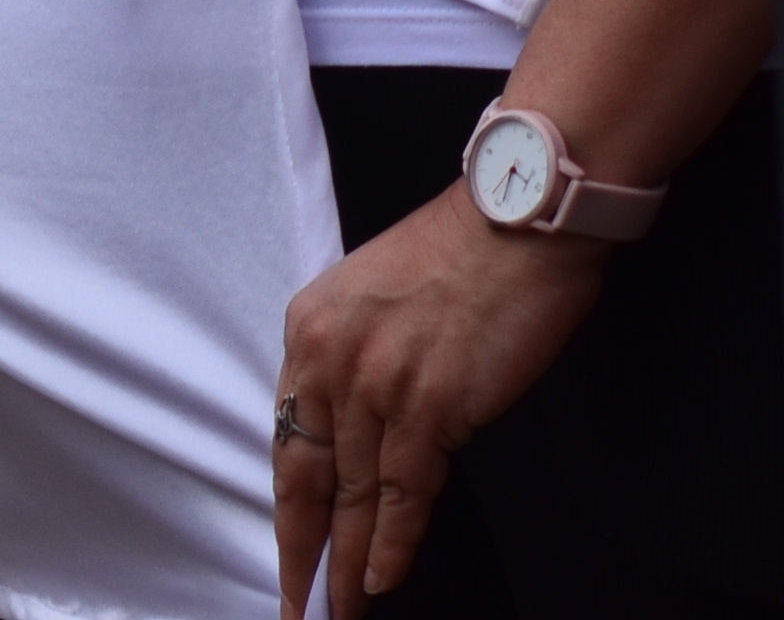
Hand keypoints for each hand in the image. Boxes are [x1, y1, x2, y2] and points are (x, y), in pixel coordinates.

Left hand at [273, 185, 609, 614]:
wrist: (515, 220)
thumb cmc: (455, 255)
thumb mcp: (369, 299)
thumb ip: (351, 358)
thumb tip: (353, 423)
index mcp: (306, 329)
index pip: (286, 434)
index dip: (286, 501)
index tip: (286, 546)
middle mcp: (328, 357)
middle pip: (305, 473)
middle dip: (301, 547)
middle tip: (295, 600)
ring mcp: (377, 383)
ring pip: (352, 492)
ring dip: (348, 560)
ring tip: (340, 609)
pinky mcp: (432, 404)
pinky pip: (402, 489)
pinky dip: (392, 540)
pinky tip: (381, 577)